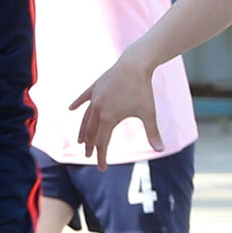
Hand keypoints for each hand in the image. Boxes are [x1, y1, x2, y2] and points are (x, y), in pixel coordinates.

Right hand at [71, 49, 160, 166]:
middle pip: (91, 132)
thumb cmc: (142, 89)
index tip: (103, 168)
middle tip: (88, 155)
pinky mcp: (95, 87)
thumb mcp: (148, 113)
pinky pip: (83, 98)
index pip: (102, 143)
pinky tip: (70, 109)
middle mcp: (98, 109)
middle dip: (89, 145)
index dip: (102, 157)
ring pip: (85, 118)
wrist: (135, 64)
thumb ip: (152, 132)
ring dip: (82, 131)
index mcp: (108, 118)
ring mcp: (95, 98)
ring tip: (80, 141)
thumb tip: (161, 149)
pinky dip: (77, 104)